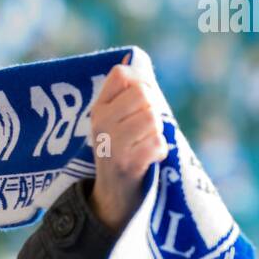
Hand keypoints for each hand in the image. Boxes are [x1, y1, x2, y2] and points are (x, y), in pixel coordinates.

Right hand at [89, 60, 168, 231]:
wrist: (113, 196)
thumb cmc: (122, 150)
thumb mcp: (114, 120)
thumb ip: (125, 94)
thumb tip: (135, 62)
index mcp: (98, 109)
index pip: (122, 75)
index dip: (140, 83)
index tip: (141, 101)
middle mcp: (100, 124)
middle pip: (143, 95)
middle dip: (152, 109)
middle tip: (146, 128)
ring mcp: (112, 144)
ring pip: (152, 118)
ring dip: (157, 132)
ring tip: (146, 144)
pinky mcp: (127, 164)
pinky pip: (157, 143)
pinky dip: (160, 151)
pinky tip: (151, 158)